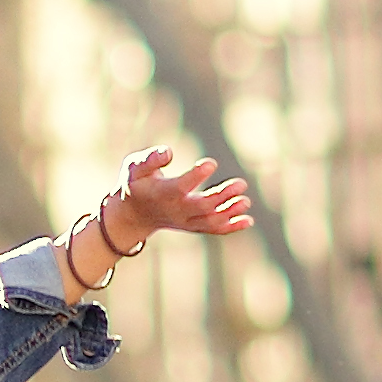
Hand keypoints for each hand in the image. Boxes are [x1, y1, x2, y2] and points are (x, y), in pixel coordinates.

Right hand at [67, 147, 253, 287]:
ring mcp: (184, 220)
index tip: (211, 163)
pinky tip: (248, 220)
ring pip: (209, 220)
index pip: (180, 187)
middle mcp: (175, 210)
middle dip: (222, 196)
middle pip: (201, 206)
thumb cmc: (135, 183)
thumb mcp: (134, 167)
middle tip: (241, 183)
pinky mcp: (192, 226)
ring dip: (229, 212)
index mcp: (161, 193)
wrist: (133, 214)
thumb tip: (169, 152)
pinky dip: (230, 227)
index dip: (196, 176)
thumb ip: (149, 159)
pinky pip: (212, 229)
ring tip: (246, 201)